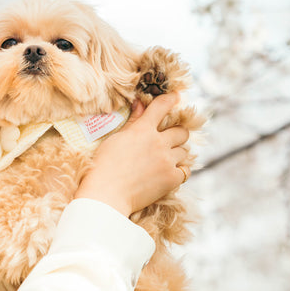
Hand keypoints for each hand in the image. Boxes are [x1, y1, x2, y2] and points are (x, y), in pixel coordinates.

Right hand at [74, 93, 189, 215]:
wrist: (106, 194)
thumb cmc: (104, 165)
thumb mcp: (116, 139)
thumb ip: (133, 121)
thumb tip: (141, 103)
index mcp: (142, 130)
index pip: (162, 107)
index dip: (171, 99)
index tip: (176, 97)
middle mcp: (158, 143)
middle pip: (181, 131)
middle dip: (176, 133)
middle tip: (168, 139)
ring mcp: (167, 161)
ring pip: (184, 151)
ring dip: (176, 153)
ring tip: (164, 159)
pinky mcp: (172, 179)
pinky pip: (185, 170)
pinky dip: (179, 170)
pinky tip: (168, 172)